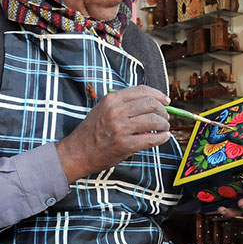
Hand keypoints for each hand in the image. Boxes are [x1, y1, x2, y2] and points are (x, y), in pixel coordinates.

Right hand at [56, 85, 170, 182]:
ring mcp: (120, 128)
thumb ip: (123, 104)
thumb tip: (151, 102)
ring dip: (164, 124)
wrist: (77, 152)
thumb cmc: (92, 132)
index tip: (166, 100)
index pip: (142, 91)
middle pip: (151, 104)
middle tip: (165, 117)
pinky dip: (162, 138)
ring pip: (154, 120)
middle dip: (163, 111)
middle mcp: (116, 111)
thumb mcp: (103, 109)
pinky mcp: (124, 145)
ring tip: (164, 128)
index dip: (158, 95)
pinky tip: (164, 137)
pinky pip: (151, 139)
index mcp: (112, 99)